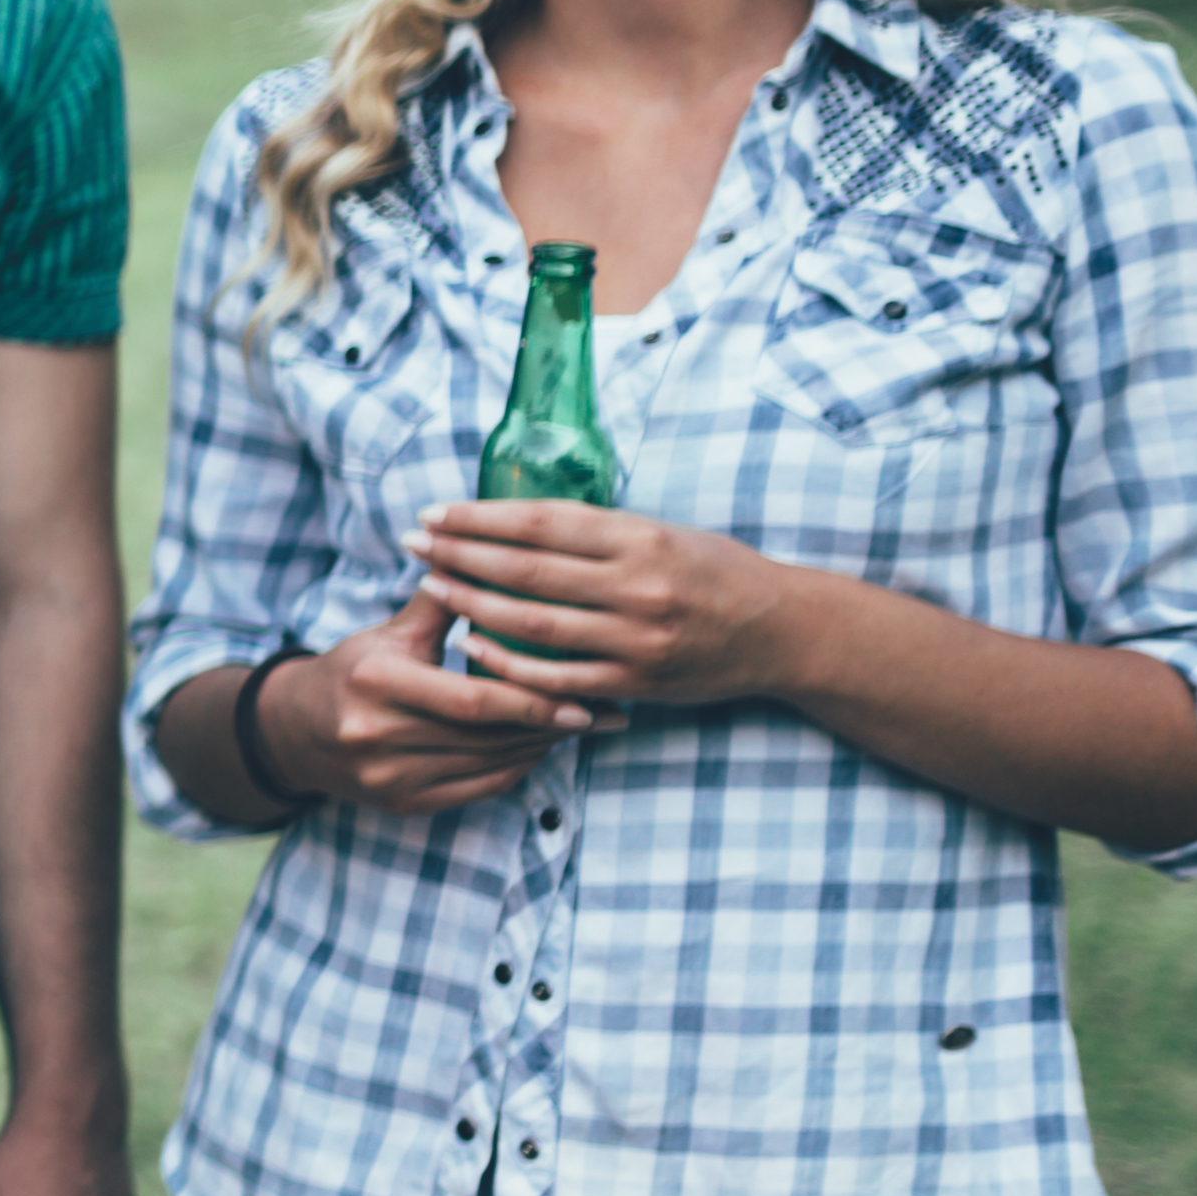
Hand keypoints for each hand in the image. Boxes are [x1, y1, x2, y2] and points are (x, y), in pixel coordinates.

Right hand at [264, 591, 587, 813]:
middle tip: (607, 713)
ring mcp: (388, 775)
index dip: (533, 699)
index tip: (586, 695)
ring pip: (488, 764)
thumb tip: (491, 558)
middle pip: (487, 734)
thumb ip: (442, 604)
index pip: (472, 699)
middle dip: (552, 724)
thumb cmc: (352, 671)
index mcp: (378, 682)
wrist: (293, 732)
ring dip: (541, 746)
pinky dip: (515, 768)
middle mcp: (378, 734)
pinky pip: (476, 788)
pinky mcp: (399, 803)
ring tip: (584, 726)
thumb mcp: (389, 632)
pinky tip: (540, 748)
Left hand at [417, 501, 805, 710]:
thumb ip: (598, 530)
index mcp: (641, 538)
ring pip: (533, 624)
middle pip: (526, 571)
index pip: (540, 523)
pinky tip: (470, 644)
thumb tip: (516, 517)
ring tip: (431, 586)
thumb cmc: (714, 571)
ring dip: (472, 605)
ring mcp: (636, 639)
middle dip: (460, 555)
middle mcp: (637, 586)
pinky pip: (556, 676)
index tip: (434, 513)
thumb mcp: (663, 532)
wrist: (783, 631)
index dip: (479, 518)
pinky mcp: (636, 682)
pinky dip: (507, 662)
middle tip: (413, 544)